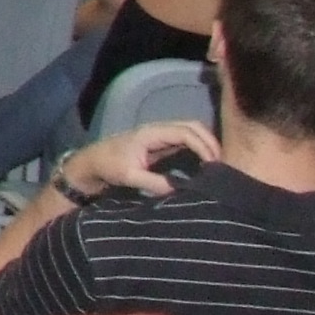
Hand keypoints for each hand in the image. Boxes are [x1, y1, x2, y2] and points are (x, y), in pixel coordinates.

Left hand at [62, 121, 216, 199]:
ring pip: (191, 131)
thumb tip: (180, 188)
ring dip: (206, 143)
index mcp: (151, 133)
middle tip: (222, 164)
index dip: (203, 146)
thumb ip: (154, 182)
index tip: (213, 164)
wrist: (92, 163)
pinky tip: (206, 163)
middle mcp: (158, 130)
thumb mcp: (129, 176)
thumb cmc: (108, 166)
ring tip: (217, 164)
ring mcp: (160, 136)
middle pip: (192, 126)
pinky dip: (199, 147)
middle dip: (210, 141)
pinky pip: (185, 141)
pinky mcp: (161, 145)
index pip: (184, 132)